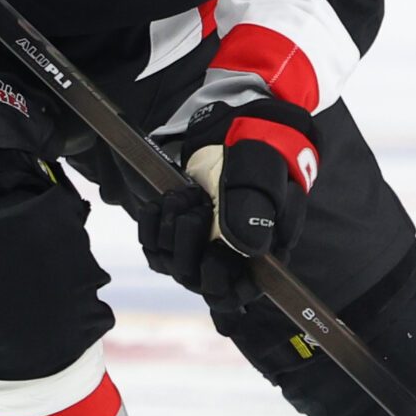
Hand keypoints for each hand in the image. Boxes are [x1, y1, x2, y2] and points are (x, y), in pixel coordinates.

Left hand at [136, 97, 319, 300]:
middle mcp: (231, 255)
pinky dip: (152, 226)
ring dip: (172, 231)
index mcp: (264, 251)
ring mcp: (202, 244)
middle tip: (198, 205)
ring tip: (184, 194)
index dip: (221, 283)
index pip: (237, 294)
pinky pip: (154, 248)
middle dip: (191, 246)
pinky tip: (162, 201)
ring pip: (174, 266)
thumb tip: (246, 247)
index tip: (213, 252)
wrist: (235, 120)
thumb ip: (257, 205)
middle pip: (199, 282)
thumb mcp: (263, 167)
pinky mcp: (177, 231)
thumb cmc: (260, 144)